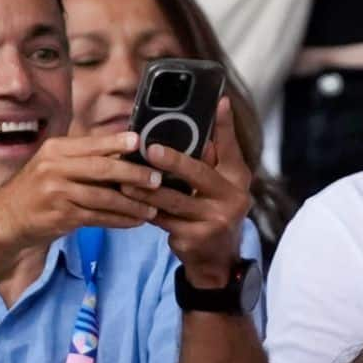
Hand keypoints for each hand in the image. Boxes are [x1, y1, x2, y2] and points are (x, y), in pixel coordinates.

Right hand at [0, 129, 162, 250]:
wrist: (5, 219)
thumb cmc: (35, 191)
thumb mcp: (52, 165)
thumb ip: (80, 159)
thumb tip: (120, 153)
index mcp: (56, 150)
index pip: (93, 144)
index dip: (118, 143)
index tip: (141, 143)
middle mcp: (55, 168)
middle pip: (103, 168)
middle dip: (133, 174)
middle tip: (157, 179)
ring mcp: (58, 193)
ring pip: (104, 197)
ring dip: (131, 204)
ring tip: (152, 207)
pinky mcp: (62, 216)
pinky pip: (98, 218)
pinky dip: (120, 220)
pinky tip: (135, 221)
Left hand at [126, 97, 254, 288]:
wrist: (217, 260)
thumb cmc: (214, 211)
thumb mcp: (222, 183)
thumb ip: (215, 154)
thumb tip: (213, 113)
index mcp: (237, 179)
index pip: (232, 148)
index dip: (225, 126)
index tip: (220, 101)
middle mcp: (231, 199)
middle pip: (198, 174)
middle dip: (173, 161)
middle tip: (150, 149)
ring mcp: (214, 221)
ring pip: (173, 200)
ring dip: (146, 189)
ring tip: (126, 178)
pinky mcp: (194, 239)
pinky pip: (163, 220)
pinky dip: (144, 209)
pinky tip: (128, 201)